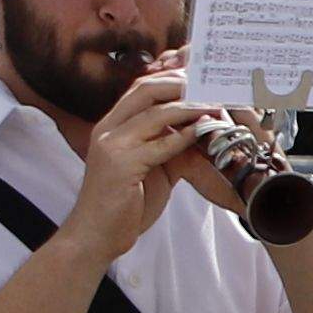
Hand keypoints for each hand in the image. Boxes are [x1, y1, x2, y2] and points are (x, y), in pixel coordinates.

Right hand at [70, 63, 205, 252]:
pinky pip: (159, 145)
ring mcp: (112, 146)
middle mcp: (108, 129)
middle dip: (181, 83)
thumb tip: (202, 130)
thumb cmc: (125, 204)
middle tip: (211, 84)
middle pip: (146, 89)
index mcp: (111, 126)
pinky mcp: (120, 166)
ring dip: (190, 107)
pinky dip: (184, 136)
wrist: (96, 236)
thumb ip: (170, 146)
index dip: (170, 77)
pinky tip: (204, 131)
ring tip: (217, 106)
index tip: (200, 75)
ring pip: (155, 113)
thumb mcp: (152, 168)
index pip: (140, 88)